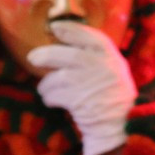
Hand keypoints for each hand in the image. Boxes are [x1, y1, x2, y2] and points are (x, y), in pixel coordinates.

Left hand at [29, 21, 137, 154]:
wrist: (122, 126)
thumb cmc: (114, 97)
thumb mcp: (114, 72)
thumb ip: (97, 57)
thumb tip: (64, 42)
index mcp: (113, 58)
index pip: (93, 37)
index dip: (72, 30)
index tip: (55, 28)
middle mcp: (103, 68)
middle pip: (70, 55)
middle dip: (47, 54)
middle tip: (32, 57)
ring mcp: (91, 85)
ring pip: (58, 77)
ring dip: (46, 83)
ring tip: (45, 89)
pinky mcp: (79, 102)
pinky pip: (55, 94)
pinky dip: (49, 97)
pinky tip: (51, 100)